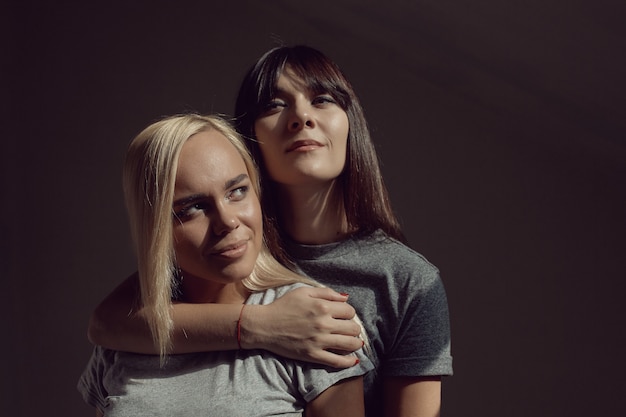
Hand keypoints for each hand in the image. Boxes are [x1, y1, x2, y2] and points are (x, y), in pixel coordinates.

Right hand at [241, 287, 363, 367]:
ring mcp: (319, 341)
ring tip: (354, 342)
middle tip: (348, 329)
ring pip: (350, 344)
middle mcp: (324, 324)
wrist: (264, 326)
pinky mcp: (313, 355)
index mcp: (322, 306)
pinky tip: (352, 359)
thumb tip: (346, 297)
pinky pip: (337, 361)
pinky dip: (348, 361)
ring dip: (355, 343)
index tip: (343, 316)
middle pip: (353, 328)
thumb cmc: (282, 306)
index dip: (349, 313)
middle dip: (354, 328)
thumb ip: (326, 292)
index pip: (350, 311)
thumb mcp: (303, 292)